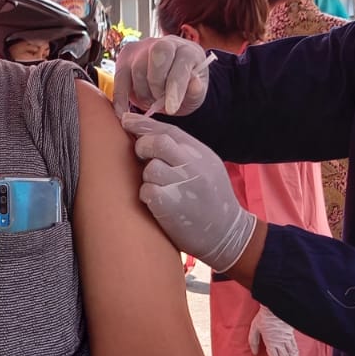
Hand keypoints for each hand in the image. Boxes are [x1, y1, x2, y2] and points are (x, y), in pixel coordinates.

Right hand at [112, 36, 210, 115]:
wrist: (170, 85)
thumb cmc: (185, 90)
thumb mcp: (195, 95)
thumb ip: (196, 91)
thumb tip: (194, 83)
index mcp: (188, 50)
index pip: (180, 62)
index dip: (175, 86)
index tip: (171, 108)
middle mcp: (165, 43)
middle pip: (157, 54)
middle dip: (157, 84)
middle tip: (160, 102)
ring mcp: (143, 48)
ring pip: (138, 69)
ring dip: (143, 93)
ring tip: (151, 102)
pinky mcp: (125, 57)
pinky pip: (119, 78)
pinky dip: (120, 97)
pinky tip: (123, 113)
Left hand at [123, 113, 256, 273]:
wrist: (228, 235)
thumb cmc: (212, 200)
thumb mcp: (207, 168)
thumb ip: (184, 151)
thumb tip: (150, 134)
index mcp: (202, 154)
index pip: (170, 131)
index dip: (145, 123)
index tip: (127, 120)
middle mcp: (194, 167)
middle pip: (158, 143)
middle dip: (143, 146)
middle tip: (141, 155)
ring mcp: (183, 186)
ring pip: (150, 169)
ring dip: (147, 176)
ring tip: (159, 186)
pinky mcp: (171, 206)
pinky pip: (147, 191)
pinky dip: (147, 195)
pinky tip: (157, 202)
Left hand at [249, 307, 300, 355]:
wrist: (276, 306)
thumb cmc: (263, 317)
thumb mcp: (254, 328)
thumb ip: (253, 341)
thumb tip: (254, 352)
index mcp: (271, 343)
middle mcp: (280, 343)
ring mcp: (287, 339)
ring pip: (292, 354)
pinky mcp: (291, 334)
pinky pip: (295, 347)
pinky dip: (296, 354)